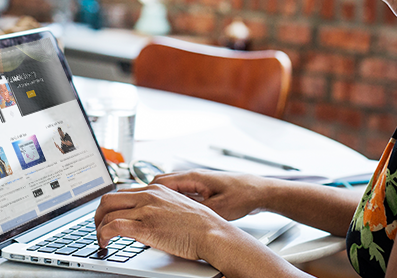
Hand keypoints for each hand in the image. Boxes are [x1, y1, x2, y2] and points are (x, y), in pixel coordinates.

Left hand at [94, 184, 232, 260]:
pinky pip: (114, 226)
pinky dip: (103, 235)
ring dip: (98, 228)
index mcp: (155, 189)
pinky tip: (105, 244)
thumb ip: (159, 207)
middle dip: (98, 215)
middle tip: (98, 228)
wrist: (212, 233)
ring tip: (100, 240)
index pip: (122, 191)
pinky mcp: (146, 227)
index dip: (110, 205)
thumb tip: (146, 219)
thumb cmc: (201, 225)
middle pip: (109, 199)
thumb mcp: (177, 206)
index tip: (106, 216)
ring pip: (107, 212)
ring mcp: (146, 210)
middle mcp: (148, 195)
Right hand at [150, 169, 269, 220]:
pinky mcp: (202, 189)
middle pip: (162, 183)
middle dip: (149, 195)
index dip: (147, 192)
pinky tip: (170, 212)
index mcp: (193, 177)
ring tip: (151, 211)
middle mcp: (193, 177)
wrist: (259, 191)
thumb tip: (179, 218)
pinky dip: (171, 200)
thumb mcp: (219, 208)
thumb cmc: (242, 194)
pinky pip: (180, 192)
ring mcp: (197, 182)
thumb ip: (197, 211)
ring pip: (170, 187)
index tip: (137, 202)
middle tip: (138, 207)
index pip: (161, 181)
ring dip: (160, 197)